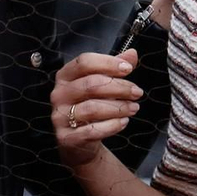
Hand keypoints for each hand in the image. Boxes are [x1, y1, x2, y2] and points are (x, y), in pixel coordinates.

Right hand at [51, 50, 143, 168]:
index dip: (108, 63)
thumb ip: (114, 68)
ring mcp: (60, 116)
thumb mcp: (101, 84)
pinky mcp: (66, 137)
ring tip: (133, 108)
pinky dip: (112, 126)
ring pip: (92, 108)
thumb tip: (132, 54)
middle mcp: (59, 94)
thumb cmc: (90, 106)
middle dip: (119, 87)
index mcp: (66, 76)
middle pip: (91, 84)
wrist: (79, 141)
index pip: (84, 62)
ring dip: (118, 107)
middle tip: (137, 92)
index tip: (128, 69)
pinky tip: (123, 122)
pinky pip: (92, 130)